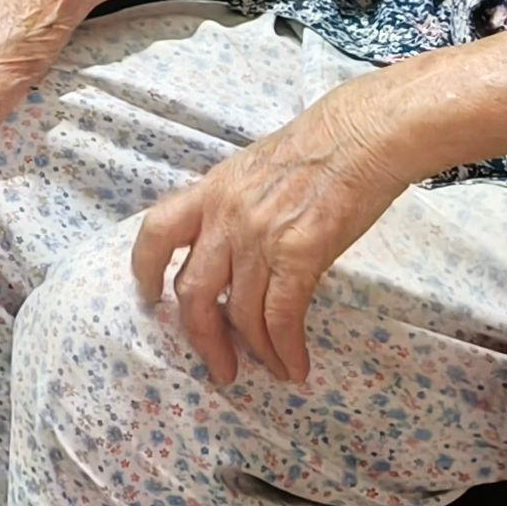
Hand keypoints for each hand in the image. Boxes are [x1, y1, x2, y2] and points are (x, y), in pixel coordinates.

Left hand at [128, 89, 412, 387]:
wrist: (361, 135)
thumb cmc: (317, 146)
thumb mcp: (253, 168)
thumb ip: (233, 207)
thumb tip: (233, 250)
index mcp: (211, 190)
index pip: (156, 232)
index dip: (145, 270)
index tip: (150, 298)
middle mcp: (225, 217)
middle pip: (193, 291)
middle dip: (203, 338)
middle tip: (219, 368)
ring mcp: (259, 237)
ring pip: (241, 313)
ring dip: (256, 351)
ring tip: (271, 370)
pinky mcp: (299, 255)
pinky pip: (281, 316)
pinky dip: (286, 349)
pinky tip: (296, 367)